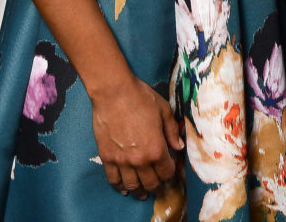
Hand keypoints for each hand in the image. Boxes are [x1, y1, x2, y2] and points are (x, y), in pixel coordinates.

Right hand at [91, 76, 183, 198]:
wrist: (114, 93)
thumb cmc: (141, 98)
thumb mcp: (164, 110)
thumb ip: (172, 130)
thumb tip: (179, 146)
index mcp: (156, 149)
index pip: (167, 172)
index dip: (171, 175)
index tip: (171, 174)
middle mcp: (140, 160)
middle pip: (151, 183)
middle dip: (157, 187)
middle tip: (159, 188)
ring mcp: (122, 161)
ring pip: (132, 186)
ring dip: (139, 192)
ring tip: (143, 193)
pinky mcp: (107, 157)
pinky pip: (113, 179)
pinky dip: (119, 187)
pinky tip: (123, 188)